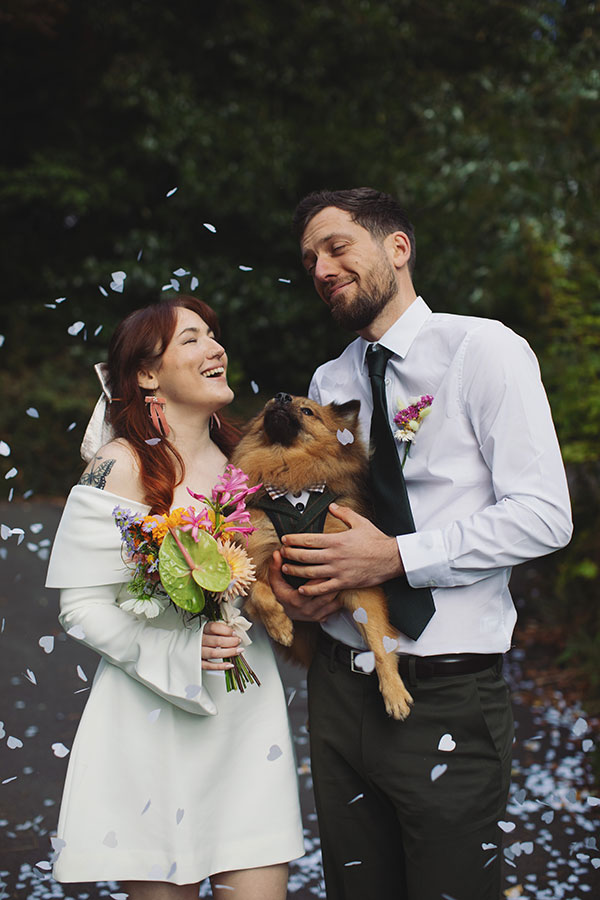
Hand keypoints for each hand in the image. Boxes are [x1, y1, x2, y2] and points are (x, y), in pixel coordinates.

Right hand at [201, 620, 242, 669]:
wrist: (181, 646)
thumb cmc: (197, 636)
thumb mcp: (204, 628)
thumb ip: (217, 629)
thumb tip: (233, 633)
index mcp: (200, 629)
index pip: (214, 628)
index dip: (226, 631)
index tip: (234, 633)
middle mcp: (197, 640)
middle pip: (216, 641)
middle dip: (231, 642)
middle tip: (238, 642)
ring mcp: (197, 652)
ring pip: (214, 653)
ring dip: (228, 652)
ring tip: (238, 651)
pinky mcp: (196, 662)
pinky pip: (209, 666)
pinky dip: (220, 666)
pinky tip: (229, 665)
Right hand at [268, 549, 341, 621]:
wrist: (283, 613)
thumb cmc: (281, 594)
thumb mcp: (275, 581)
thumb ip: (275, 567)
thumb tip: (276, 553)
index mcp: (296, 600)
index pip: (314, 587)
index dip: (321, 574)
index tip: (326, 565)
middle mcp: (307, 610)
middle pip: (328, 594)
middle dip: (333, 581)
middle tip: (337, 569)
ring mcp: (316, 615)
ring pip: (335, 601)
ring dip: (338, 589)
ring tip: (340, 577)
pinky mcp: (322, 618)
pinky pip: (336, 608)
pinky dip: (338, 598)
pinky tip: (338, 588)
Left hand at [280, 503, 403, 596]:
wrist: (391, 558)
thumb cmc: (376, 541)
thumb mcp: (360, 522)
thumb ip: (344, 514)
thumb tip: (332, 506)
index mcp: (337, 540)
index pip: (309, 539)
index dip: (294, 540)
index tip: (285, 540)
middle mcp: (335, 556)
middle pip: (305, 556)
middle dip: (290, 555)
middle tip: (281, 553)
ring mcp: (339, 570)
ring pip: (311, 573)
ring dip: (296, 571)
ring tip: (285, 569)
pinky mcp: (344, 582)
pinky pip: (324, 588)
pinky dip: (311, 590)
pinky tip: (302, 589)